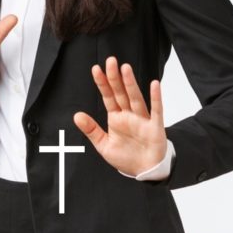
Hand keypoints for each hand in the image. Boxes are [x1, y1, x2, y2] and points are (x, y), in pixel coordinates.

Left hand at [73, 56, 167, 176]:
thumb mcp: (104, 145)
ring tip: (125, 68)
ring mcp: (142, 119)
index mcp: (116, 118)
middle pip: (120, 93)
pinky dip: (155, 98)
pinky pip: (156, 110)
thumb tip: (76, 116)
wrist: (146, 171)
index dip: (102, 83)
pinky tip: (154, 84)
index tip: (96, 69)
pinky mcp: (155, 127)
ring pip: (135, 98)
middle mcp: (129, 115)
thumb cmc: (127, 157)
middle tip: (110, 61)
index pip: (108, 96)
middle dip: (115, 77)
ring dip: (131, 83)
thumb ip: (91, 130)